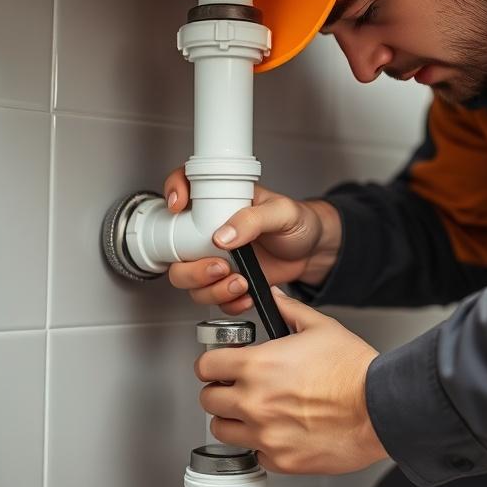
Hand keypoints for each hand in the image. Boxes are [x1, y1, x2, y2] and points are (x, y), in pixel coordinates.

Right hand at [163, 166, 341, 314]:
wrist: (312, 250)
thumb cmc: (298, 222)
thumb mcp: (282, 212)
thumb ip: (253, 219)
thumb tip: (223, 235)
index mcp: (220, 201)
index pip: (184, 184)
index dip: (174, 191)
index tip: (179, 208)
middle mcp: (209, 230)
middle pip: (175, 249)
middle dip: (191, 268)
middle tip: (220, 267)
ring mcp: (215, 257)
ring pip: (189, 280)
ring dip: (209, 289)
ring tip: (240, 283)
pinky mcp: (226, 281)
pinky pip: (212, 298)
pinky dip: (227, 302)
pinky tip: (246, 295)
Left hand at [195, 289, 388, 473]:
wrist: (380, 408)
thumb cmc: (354, 370)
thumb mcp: (321, 327)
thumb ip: (289, 310)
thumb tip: (274, 298)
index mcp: (258, 366)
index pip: (205, 366)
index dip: (212, 364)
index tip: (220, 366)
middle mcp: (254, 402)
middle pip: (208, 400)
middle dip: (220, 391)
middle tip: (236, 388)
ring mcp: (265, 434)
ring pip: (223, 431)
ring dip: (233, 420)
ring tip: (254, 412)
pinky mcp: (281, 459)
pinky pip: (255, 453)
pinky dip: (262, 444)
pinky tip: (279, 431)